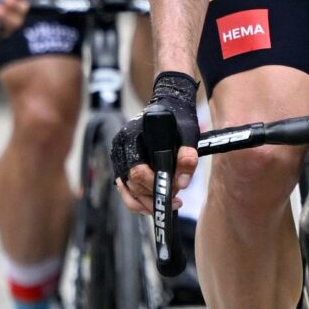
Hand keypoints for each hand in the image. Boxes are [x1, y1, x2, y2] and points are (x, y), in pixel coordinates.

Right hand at [114, 70, 201, 213]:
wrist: (169, 106)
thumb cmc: (178, 119)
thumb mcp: (189, 134)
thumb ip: (187, 156)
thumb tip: (182, 183)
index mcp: (132, 138)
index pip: (138, 172)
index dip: (156, 186)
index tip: (175, 192)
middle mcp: (121, 148)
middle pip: (132, 185)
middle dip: (154, 197)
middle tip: (177, 200)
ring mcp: (119, 157)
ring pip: (128, 191)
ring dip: (147, 203)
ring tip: (171, 203)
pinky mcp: (123, 165)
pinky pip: (127, 189)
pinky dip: (140, 200)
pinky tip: (155, 203)